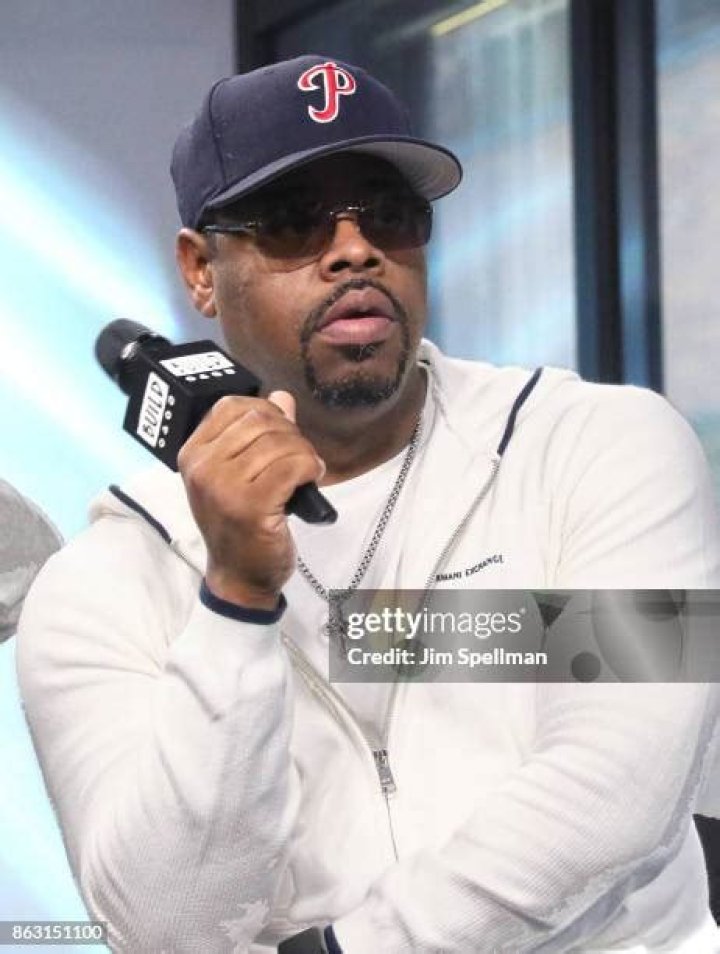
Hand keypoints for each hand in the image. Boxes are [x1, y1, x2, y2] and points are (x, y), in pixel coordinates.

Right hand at [178, 391, 324, 609]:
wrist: (239, 576)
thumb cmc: (240, 525)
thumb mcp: (240, 475)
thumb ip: (259, 434)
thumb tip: (282, 397)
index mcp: (192, 454)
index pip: (231, 406)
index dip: (266, 411)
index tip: (281, 434)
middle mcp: (202, 467)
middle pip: (260, 420)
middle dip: (291, 434)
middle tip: (299, 459)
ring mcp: (223, 486)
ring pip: (280, 443)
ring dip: (304, 454)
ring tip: (305, 472)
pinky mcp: (250, 505)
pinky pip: (292, 466)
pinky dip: (310, 468)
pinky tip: (310, 480)